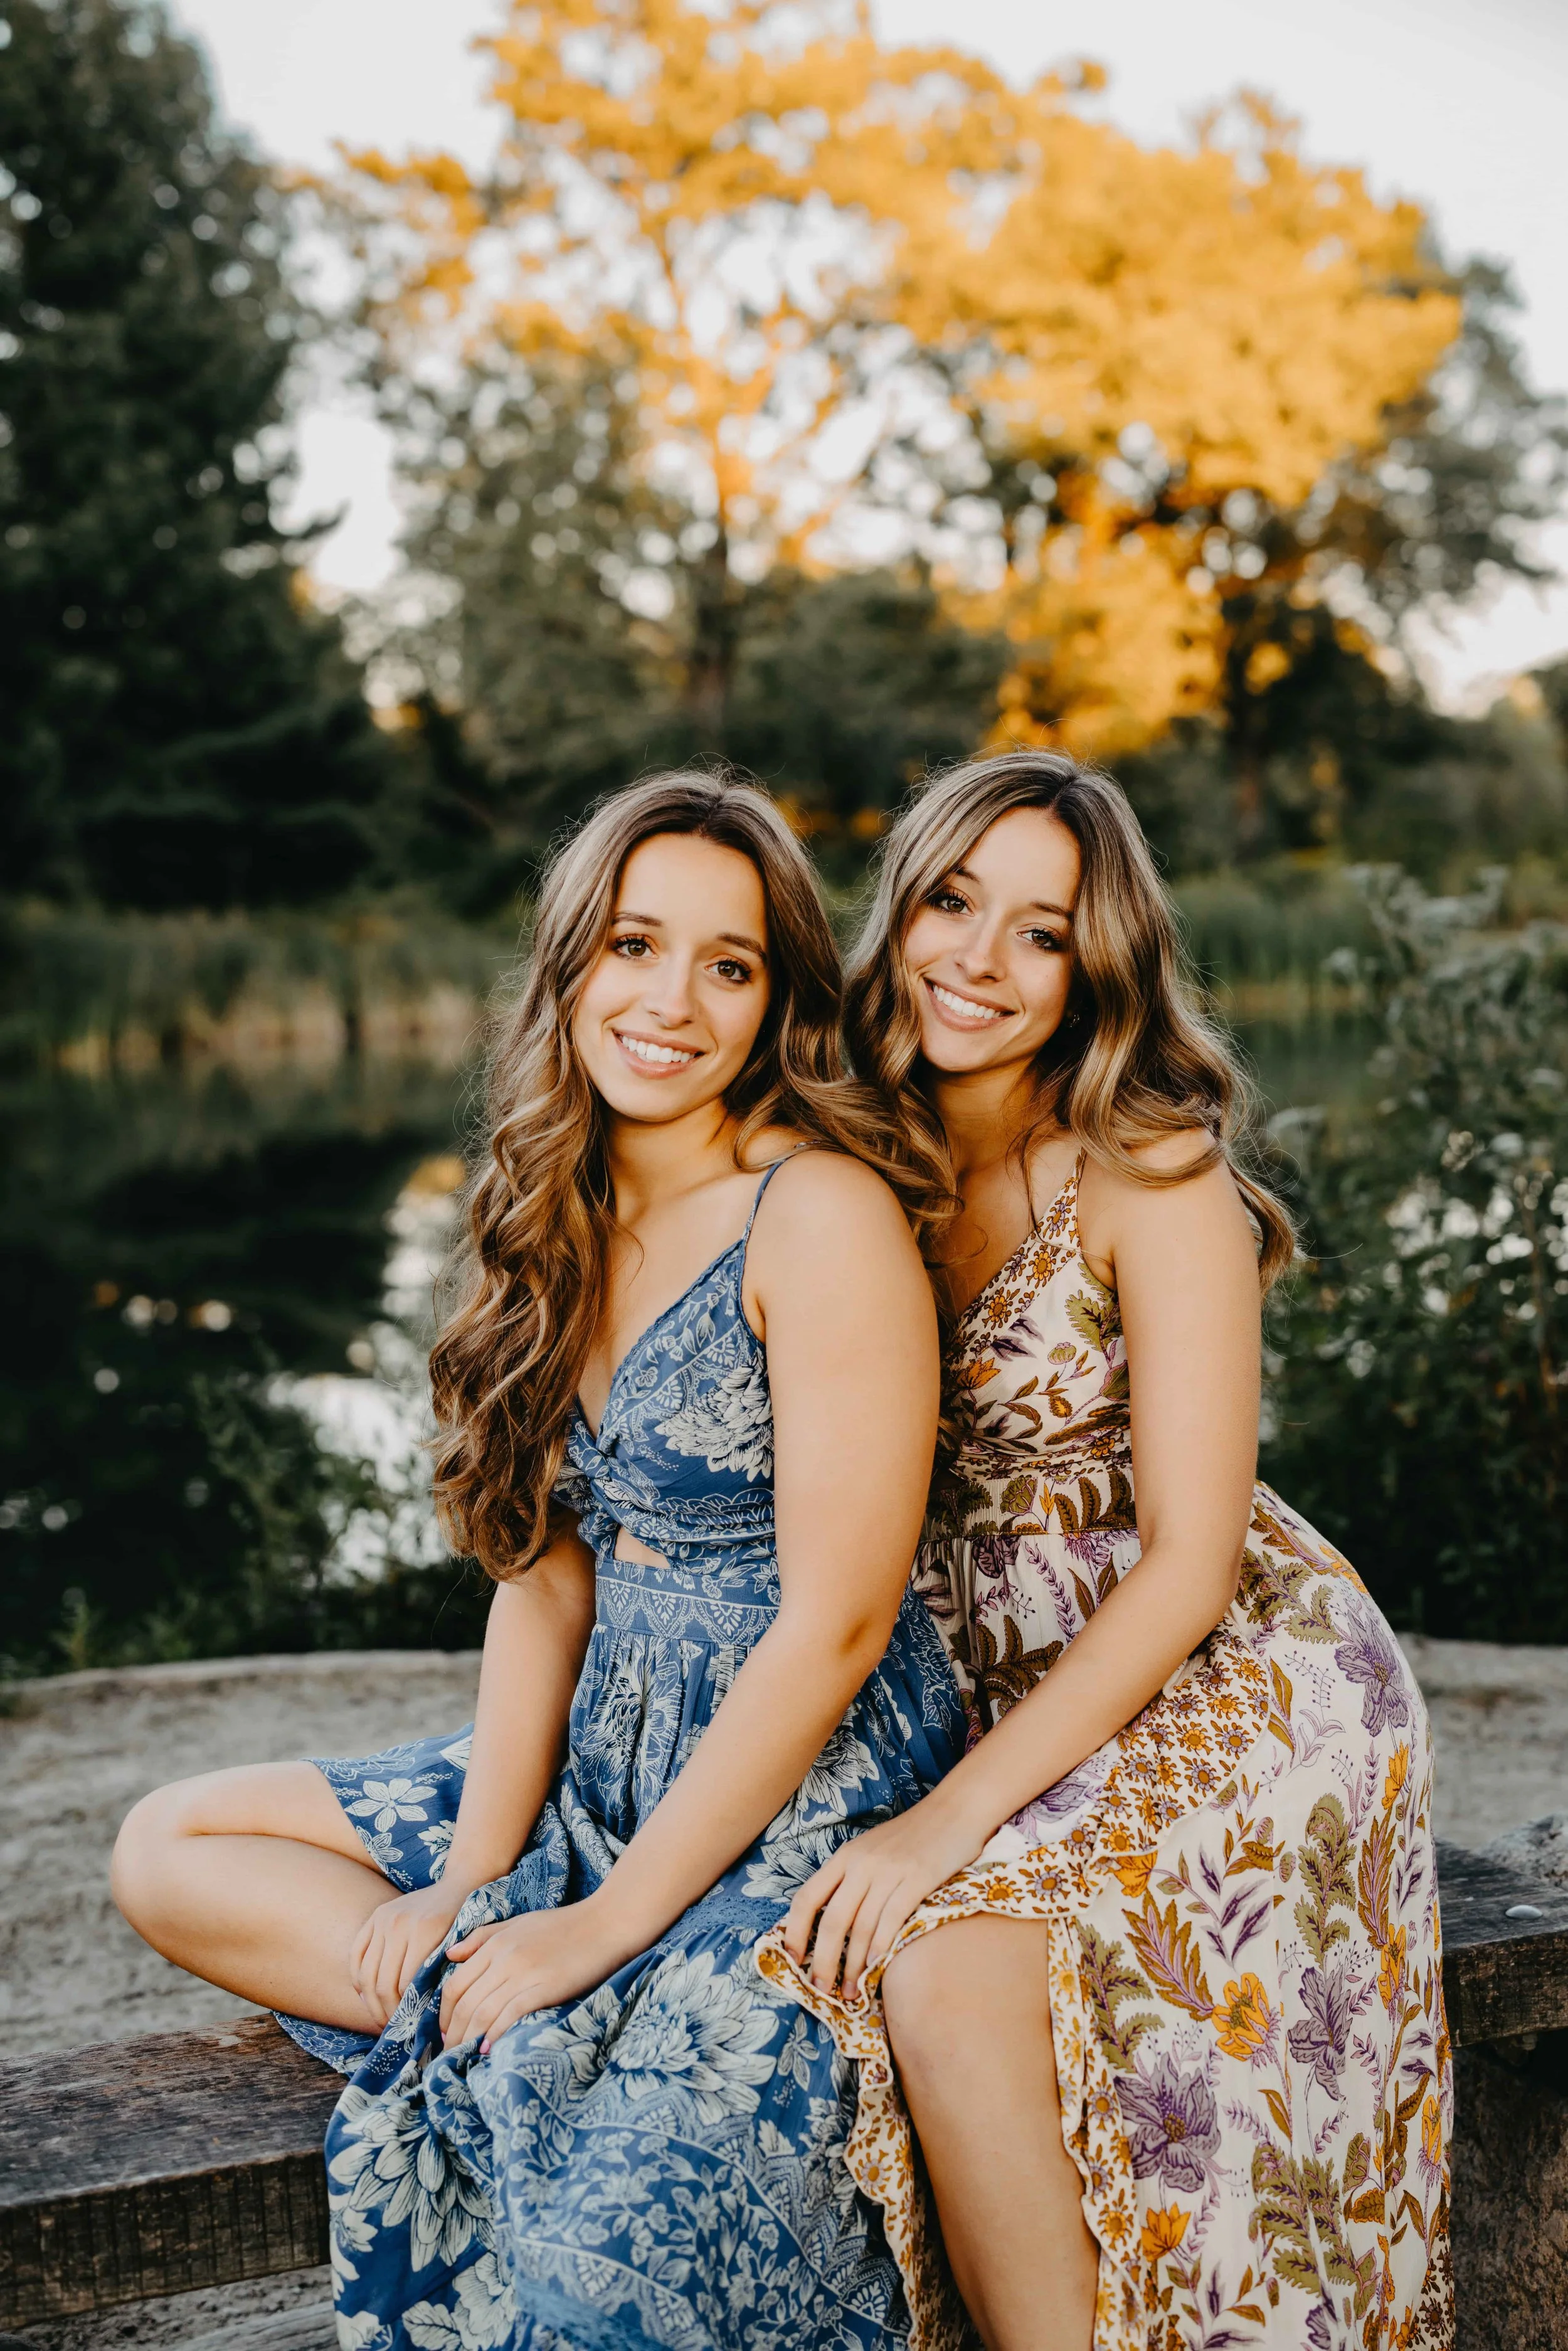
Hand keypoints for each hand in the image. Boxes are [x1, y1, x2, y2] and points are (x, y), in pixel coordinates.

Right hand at [350, 1879, 470, 2029]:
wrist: (457, 1885)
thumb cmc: (464, 1923)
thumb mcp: (461, 1947)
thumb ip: (442, 1975)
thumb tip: (423, 2018)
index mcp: (425, 1930)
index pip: (405, 1984)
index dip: (406, 2011)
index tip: (411, 2027)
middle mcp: (399, 1923)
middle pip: (382, 1982)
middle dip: (386, 2012)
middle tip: (393, 2029)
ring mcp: (383, 1918)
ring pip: (366, 1973)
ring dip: (370, 2002)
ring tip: (380, 2017)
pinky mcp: (374, 1917)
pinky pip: (356, 1955)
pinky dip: (358, 1980)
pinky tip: (366, 1996)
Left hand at [440, 1898, 627, 2052]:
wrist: (605, 1923)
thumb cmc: (563, 1924)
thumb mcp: (518, 1923)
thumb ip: (483, 1937)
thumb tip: (450, 1956)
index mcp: (496, 1943)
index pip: (456, 1984)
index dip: (444, 2013)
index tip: (444, 2032)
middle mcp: (504, 1958)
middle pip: (466, 2003)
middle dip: (453, 2033)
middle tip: (449, 2052)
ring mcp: (524, 1973)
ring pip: (483, 2012)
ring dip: (468, 2039)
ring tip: (462, 2057)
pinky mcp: (545, 1987)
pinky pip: (511, 2015)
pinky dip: (495, 2034)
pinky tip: (488, 2049)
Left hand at [782, 1790, 987, 2000]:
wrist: (954, 1811)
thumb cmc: (912, 1836)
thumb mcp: (871, 1851)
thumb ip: (851, 1880)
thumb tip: (830, 1924)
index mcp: (844, 1857)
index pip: (806, 1898)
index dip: (794, 1932)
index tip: (792, 1961)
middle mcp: (861, 1864)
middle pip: (832, 1921)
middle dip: (823, 1961)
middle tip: (821, 1990)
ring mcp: (889, 1871)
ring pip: (861, 1927)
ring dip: (854, 1966)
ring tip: (851, 1992)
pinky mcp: (917, 1879)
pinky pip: (891, 1920)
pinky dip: (881, 1948)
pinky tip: (876, 1968)